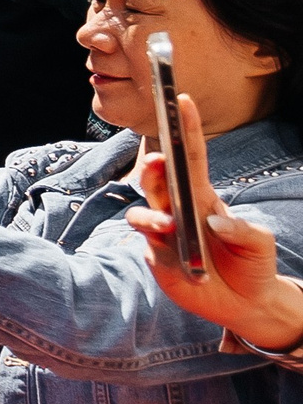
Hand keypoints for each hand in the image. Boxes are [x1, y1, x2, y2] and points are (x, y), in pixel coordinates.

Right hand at [125, 93, 302, 352]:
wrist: (244, 304)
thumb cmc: (253, 264)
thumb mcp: (260, 244)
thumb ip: (242, 230)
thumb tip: (211, 220)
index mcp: (204, 196)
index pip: (191, 156)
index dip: (186, 128)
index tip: (181, 100)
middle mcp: (178, 209)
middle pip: (159, 179)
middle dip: (154, 167)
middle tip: (158, 160)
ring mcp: (164, 232)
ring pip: (143, 210)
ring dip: (152, 213)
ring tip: (169, 223)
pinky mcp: (157, 256)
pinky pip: (146, 242)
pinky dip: (157, 241)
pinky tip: (174, 250)